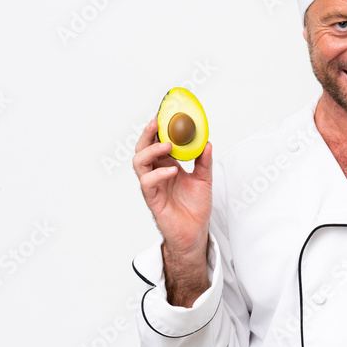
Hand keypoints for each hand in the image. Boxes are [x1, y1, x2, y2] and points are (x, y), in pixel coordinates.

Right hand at [132, 117, 212, 304]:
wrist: (195, 233)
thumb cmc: (196, 207)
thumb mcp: (205, 180)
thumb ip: (204, 162)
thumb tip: (207, 142)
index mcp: (168, 165)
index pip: (158, 143)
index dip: (158, 129)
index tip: (164, 114)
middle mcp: (157, 173)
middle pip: (143, 149)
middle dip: (147, 134)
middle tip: (156, 122)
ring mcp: (153, 186)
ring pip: (139, 163)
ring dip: (151, 150)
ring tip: (167, 145)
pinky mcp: (153, 200)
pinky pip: (148, 183)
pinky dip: (159, 174)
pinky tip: (172, 171)